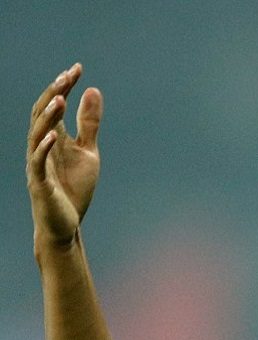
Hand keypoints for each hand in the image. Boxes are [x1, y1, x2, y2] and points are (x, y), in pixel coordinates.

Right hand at [26, 63, 102, 250]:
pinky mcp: (40, 184)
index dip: (64, 86)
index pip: (53, 106)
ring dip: (48, 116)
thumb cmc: (74, 188)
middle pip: (42, 114)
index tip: (77, 68)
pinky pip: (38, 163)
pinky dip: (45, 148)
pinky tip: (54, 135)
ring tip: (59, 97)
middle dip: (53, 93)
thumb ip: (88, 123)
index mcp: (52, 138)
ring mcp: (38, 165)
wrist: (66, 224)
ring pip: (36, 134)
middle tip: (67, 75)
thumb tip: (92, 90)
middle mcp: (41, 147)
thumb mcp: (88, 151)